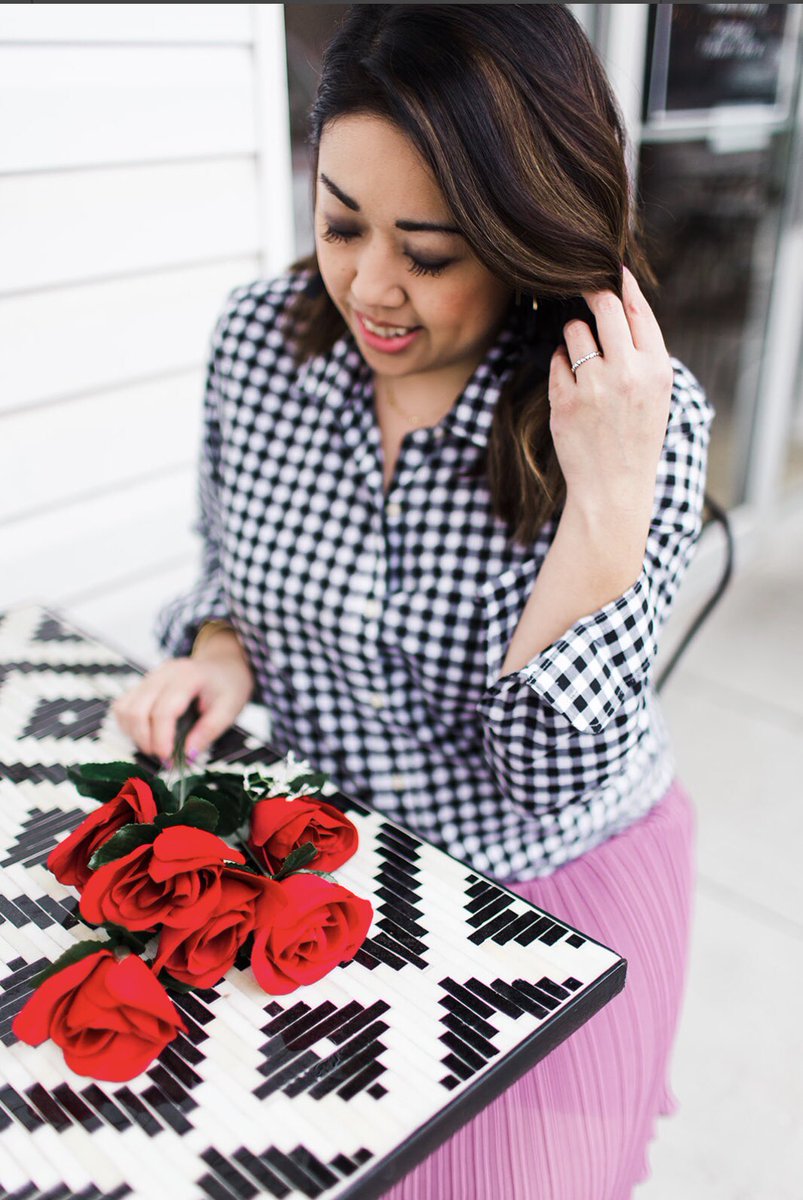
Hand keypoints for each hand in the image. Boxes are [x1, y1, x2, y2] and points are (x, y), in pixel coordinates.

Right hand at [112, 633, 253, 764]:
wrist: (222, 664)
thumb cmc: (228, 686)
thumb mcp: (230, 709)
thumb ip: (209, 731)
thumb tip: (187, 755)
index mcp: (188, 676)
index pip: (164, 710)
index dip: (161, 738)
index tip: (167, 758)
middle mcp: (164, 673)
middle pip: (138, 710)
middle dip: (146, 740)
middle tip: (164, 757)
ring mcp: (150, 676)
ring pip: (125, 708)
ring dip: (135, 734)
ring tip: (156, 746)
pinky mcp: (142, 684)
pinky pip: (123, 706)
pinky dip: (129, 725)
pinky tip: (147, 734)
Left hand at [548, 266, 673, 522]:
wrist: (614, 489)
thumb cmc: (634, 438)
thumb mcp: (654, 394)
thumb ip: (642, 354)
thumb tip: (619, 304)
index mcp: (656, 369)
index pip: (638, 309)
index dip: (621, 283)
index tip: (609, 268)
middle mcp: (628, 373)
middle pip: (604, 306)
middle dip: (591, 292)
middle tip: (580, 288)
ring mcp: (595, 386)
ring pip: (574, 331)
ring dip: (574, 335)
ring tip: (582, 358)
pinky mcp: (566, 401)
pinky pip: (557, 360)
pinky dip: (561, 365)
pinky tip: (572, 385)